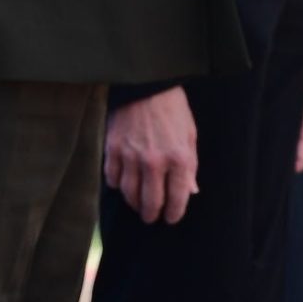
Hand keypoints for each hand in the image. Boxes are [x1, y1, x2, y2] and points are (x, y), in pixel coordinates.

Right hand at [103, 86, 199, 224]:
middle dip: (151, 214)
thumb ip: (190, 166)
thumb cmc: (172, 108)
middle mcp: (154, 161)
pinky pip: (112, 177)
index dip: (174, 213)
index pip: (177, 198)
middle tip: (151, 217)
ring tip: (137, 205)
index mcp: (179, 158)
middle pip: (151, 201)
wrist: (146, 83)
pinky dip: (116, 185)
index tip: (170, 218)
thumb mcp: (189, 135)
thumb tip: (190, 192)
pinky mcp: (113, 147)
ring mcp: (131, 155)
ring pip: (129, 193)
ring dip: (134, 203)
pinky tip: (121, 185)